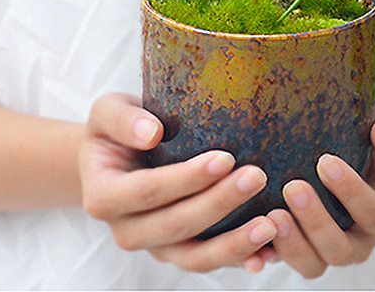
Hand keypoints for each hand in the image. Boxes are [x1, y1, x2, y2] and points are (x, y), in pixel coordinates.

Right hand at [79, 93, 277, 272]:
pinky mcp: (178, 252)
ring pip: (194, 256)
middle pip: (176, 225)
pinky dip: (239, 259)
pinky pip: (209, 262)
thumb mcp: (107, 111)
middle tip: (257, 177)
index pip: (149, 191)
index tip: (224, 158)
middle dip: (219, 204)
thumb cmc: (115, 128)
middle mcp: (126, 230)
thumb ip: (123, 120)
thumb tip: (151, 132)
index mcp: (103, 196)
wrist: (113, 156)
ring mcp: (154, 246)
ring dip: (234, 244)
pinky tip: (269, 253)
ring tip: (270, 225)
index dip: (187, 179)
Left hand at [259, 112, 374, 278]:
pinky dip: (265, 255)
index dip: (351, 192)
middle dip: (316, 221)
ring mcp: (330, 249)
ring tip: (271, 214)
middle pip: (341, 248)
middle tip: (294, 187)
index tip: (327, 162)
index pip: (374, 213)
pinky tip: (250, 240)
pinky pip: (284, 260)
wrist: (363, 152)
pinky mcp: (302, 247)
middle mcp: (362, 241)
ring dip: (291, 243)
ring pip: (313, 263)